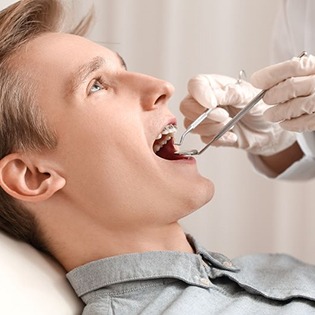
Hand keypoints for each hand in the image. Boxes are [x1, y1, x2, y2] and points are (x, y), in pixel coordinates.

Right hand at [180, 74, 295, 155]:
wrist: (268, 129)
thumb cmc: (259, 106)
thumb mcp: (248, 95)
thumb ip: (229, 93)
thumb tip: (210, 98)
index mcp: (213, 85)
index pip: (195, 85)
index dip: (200, 95)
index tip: (213, 105)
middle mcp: (204, 101)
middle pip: (186, 107)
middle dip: (204, 115)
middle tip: (225, 116)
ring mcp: (204, 119)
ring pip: (192, 125)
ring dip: (212, 128)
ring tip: (231, 125)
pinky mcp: (208, 134)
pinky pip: (203, 139)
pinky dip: (219, 139)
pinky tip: (232, 135)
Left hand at [251, 54, 314, 131]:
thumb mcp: (307, 74)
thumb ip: (289, 75)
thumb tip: (260, 80)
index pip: (292, 67)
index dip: (270, 74)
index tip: (256, 80)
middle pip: (289, 87)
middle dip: (271, 95)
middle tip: (265, 99)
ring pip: (293, 107)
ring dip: (276, 113)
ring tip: (270, 115)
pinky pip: (302, 123)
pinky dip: (289, 124)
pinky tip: (284, 122)